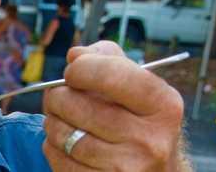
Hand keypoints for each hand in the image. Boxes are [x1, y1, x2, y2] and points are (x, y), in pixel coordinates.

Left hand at [42, 41, 186, 170]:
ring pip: (60, 132)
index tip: (73, 72)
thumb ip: (106, 58)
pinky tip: (68, 144)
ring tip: (64, 119)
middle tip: (61, 96)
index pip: (110, 75)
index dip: (81, 68)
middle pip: (74, 104)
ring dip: (52, 121)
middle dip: (57, 95)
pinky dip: (53, 146)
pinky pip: (56, 157)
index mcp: (163, 105)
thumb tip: (75, 55)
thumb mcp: (136, 83)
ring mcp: (127, 168)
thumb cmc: (137, 118)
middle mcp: (151, 140)